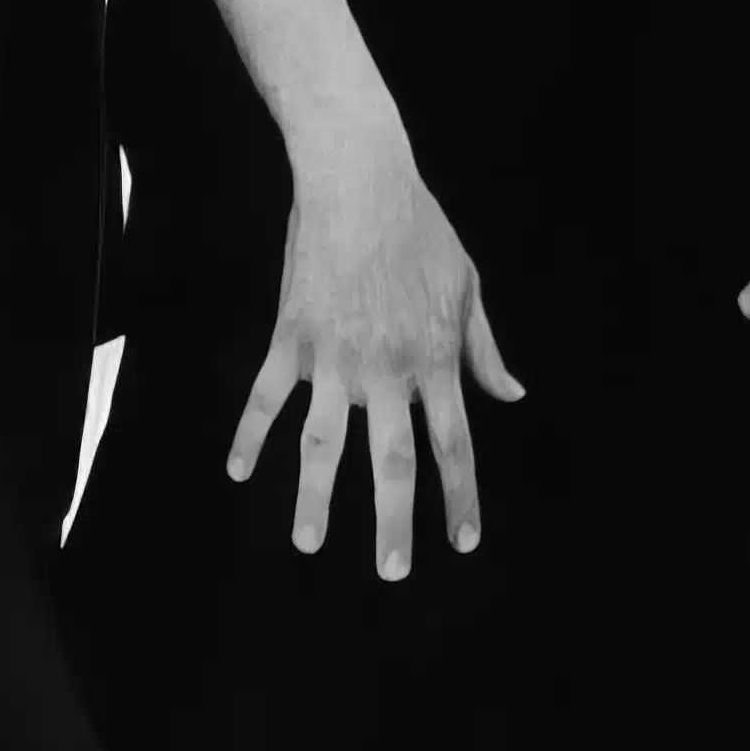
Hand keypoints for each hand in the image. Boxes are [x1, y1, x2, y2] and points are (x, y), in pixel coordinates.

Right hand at [229, 120, 523, 578]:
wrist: (360, 178)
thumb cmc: (420, 228)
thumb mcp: (467, 285)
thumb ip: (485, 349)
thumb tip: (511, 396)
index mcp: (434, 357)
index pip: (454, 443)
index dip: (460, 496)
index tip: (463, 542)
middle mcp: (387, 368)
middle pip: (392, 460)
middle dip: (394, 521)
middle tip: (392, 573)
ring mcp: (334, 356)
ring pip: (323, 443)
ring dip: (316, 498)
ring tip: (311, 543)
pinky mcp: (292, 336)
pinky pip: (266, 396)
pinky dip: (250, 435)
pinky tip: (238, 471)